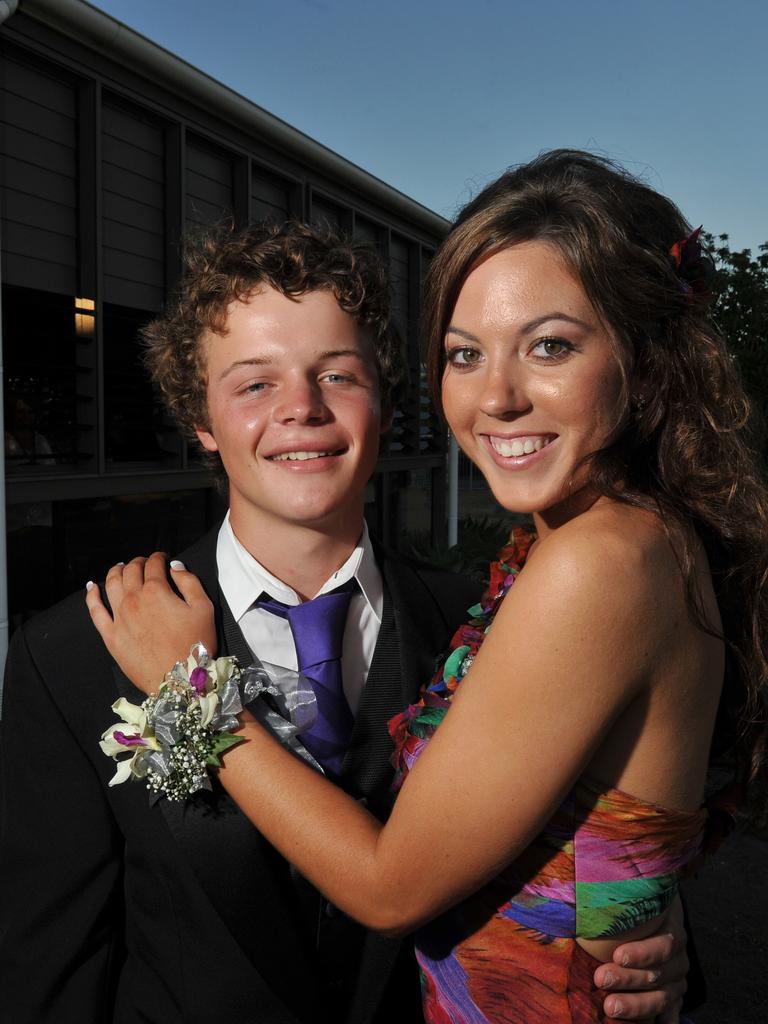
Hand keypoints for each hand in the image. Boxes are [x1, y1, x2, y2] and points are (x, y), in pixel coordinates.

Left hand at [86, 552, 216, 693]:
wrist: (177, 681)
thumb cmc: (194, 645)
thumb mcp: (204, 609)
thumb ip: (189, 582)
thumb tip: (175, 566)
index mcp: (156, 590)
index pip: (154, 565)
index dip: (159, 557)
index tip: (163, 558)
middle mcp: (133, 599)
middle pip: (131, 571)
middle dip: (138, 562)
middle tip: (144, 563)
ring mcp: (119, 617)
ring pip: (111, 584)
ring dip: (116, 571)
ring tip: (120, 567)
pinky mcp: (110, 636)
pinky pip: (95, 611)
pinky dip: (92, 595)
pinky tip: (92, 587)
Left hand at [594, 898, 687, 1021]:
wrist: (652, 914)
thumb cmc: (630, 903)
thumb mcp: (629, 897)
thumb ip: (610, 899)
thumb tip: (579, 893)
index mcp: (672, 928)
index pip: (664, 944)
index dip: (643, 953)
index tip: (617, 956)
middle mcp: (678, 957)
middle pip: (658, 973)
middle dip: (629, 979)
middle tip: (601, 979)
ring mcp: (676, 980)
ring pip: (661, 997)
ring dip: (636, 1005)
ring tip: (609, 1007)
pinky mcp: (673, 998)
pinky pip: (670, 1013)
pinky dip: (662, 1022)